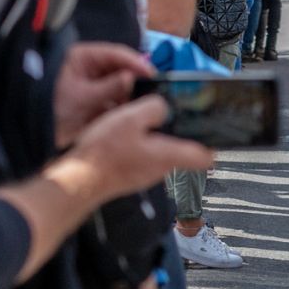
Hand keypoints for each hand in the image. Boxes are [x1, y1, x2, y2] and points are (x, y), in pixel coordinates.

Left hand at [52, 43, 153, 148]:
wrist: (28, 133)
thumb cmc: (47, 107)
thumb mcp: (80, 97)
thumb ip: (109, 87)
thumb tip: (133, 78)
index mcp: (83, 58)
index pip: (116, 54)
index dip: (136, 63)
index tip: (152, 74)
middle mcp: (90, 69)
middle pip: (121, 71)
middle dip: (134, 83)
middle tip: (151, 94)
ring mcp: (92, 87)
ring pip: (119, 89)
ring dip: (129, 99)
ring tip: (141, 108)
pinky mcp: (93, 104)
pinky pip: (113, 104)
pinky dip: (120, 111)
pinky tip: (129, 117)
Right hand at [71, 95, 212, 196]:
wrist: (75, 181)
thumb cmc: (102, 154)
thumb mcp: (131, 118)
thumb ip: (154, 109)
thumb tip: (163, 107)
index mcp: (168, 156)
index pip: (205, 157)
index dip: (212, 144)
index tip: (213, 131)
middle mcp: (159, 169)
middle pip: (180, 151)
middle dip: (178, 132)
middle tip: (171, 115)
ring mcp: (143, 175)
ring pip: (158, 153)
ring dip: (154, 137)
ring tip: (140, 121)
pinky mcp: (126, 176)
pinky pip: (139, 158)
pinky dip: (137, 145)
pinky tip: (122, 135)